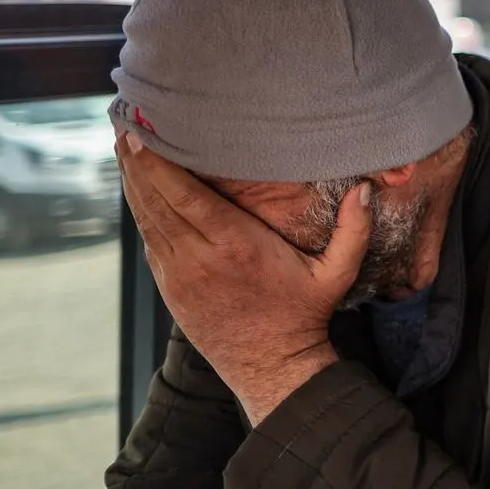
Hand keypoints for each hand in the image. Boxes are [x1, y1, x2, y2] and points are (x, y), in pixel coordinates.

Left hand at [115, 132, 370, 423]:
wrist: (273, 367)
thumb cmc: (303, 316)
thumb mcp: (337, 274)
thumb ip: (353, 230)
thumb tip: (365, 189)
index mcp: (236, 247)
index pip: (184, 197)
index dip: (157, 163)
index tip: (142, 133)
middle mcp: (199, 257)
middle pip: (155, 199)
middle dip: (136, 159)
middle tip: (125, 121)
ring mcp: (179, 273)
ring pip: (145, 217)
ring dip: (132, 179)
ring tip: (123, 142)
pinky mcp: (169, 285)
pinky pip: (149, 237)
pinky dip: (140, 208)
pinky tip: (137, 183)